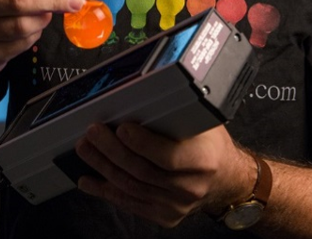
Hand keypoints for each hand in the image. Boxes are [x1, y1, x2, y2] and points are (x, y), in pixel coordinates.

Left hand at [76, 123, 253, 227]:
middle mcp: (190, 187)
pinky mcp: (165, 215)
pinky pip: (129, 203)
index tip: (121, 128)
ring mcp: (177, 205)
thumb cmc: (210, 147)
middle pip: (142, 170)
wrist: (227, 179)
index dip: (141, 143)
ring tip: (85, 148)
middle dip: (111, 150)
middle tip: (93, 132)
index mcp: (203, 161)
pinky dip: (105, 191)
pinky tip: (88, 180)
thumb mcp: (203, 125)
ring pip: (130, 186)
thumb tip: (140, 97)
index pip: (168, 156)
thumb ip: (175, 116)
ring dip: (102, 167)